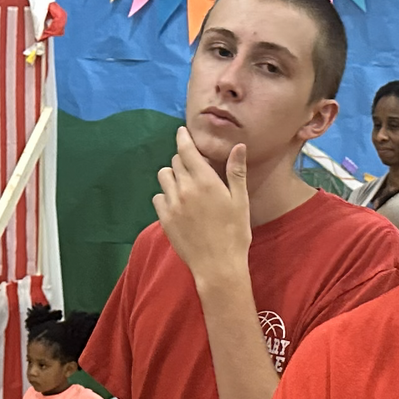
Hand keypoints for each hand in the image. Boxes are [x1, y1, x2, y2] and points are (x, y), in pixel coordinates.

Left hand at [154, 126, 250, 287]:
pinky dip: (166, 195)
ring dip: (173, 176)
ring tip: (185, 185)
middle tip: (195, 169)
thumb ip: (235, 172)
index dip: (183, 138)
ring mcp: (172, 204)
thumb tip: (238, 146)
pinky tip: (178, 204)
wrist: (218, 266)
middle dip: (184, 160)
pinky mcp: (164, 219)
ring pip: (164, 177)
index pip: (187, 150)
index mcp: (205, 181)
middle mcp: (185, 189)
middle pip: (175, 162)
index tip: (181, 132)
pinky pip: (158, 197)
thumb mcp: (240, 201)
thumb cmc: (235, 233)